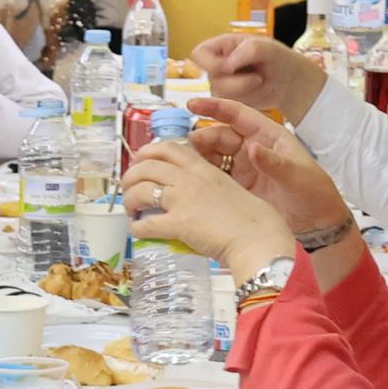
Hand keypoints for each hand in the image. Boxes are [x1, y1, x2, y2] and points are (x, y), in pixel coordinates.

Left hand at [125, 137, 291, 280]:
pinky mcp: (178, 223)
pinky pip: (145, 223)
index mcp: (204, 169)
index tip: (140, 162)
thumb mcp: (233, 190)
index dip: (146, 153)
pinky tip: (138, 231)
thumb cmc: (254, 220)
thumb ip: (213, 187)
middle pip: (146, 166)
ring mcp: (182, 200)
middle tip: (128, 189)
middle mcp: (189, 179)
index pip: (166, 149)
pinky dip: (136, 227)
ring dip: (129, 200)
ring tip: (131, 211)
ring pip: (140, 190)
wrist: (259, 239)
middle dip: (130, 177)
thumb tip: (200, 199)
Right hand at [187, 98, 356, 251]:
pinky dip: (202, 175)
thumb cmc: (313, 191)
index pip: (237, 115)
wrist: (317, 222)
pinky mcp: (238, 185)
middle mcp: (252, 147)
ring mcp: (243, 167)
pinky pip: (215, 176)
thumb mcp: (295, 174)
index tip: (193, 104)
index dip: (214, 107)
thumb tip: (252, 148)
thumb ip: (273, 161)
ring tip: (182, 163)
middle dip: (202, 138)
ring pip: (214, 155)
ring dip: (198, 156)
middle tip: (186, 147)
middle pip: (220, 135)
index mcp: (267, 135)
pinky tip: (190, 179)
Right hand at [193, 29, 324, 123]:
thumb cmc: (278, 59)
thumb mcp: (267, 47)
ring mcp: (221, 83)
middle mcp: (217, 64)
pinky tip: (256, 90)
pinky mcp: (227, 100)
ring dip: (242, 90)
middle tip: (256, 76)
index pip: (198, 54)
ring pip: (218, 93)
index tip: (230, 68)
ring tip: (258, 80)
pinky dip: (244, 99)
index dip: (211, 63)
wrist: (289, 81)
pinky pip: (226, 105)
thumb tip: (227, 66)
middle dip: (234, 81)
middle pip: (209, 77)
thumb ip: (247, 50)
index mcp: (221, 45)